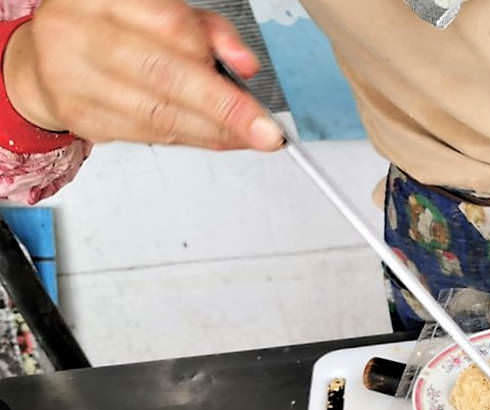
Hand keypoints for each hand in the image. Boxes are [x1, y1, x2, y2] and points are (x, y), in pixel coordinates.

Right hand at [3, 0, 282, 149]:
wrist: (46, 58)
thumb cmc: (114, 31)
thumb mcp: (162, 13)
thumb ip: (208, 32)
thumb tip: (246, 65)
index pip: (170, 25)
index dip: (213, 57)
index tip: (252, 85)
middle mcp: (81, 30)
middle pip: (164, 75)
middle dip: (224, 109)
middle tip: (265, 133)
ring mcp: (74, 75)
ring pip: (158, 113)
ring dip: (213, 131)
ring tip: (246, 137)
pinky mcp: (79, 115)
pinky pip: (146, 134)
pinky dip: (189, 139)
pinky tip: (214, 138)